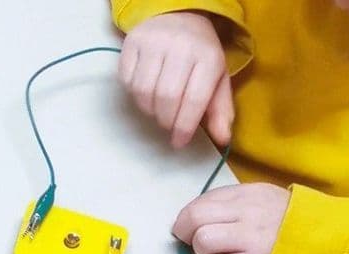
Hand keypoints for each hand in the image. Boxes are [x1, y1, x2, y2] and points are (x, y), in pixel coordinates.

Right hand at [120, 12, 233, 147]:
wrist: (178, 16)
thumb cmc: (199, 54)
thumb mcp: (217, 79)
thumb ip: (220, 110)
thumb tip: (222, 139)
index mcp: (208, 57)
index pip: (194, 100)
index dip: (184, 127)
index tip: (179, 142)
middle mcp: (181, 46)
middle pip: (166, 98)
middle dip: (165, 120)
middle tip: (168, 125)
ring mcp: (154, 42)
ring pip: (143, 91)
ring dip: (148, 109)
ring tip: (157, 108)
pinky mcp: (132, 42)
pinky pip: (126, 81)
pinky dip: (133, 94)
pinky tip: (145, 91)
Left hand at [172, 183, 290, 253]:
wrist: (333, 242)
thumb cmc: (297, 223)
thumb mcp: (267, 199)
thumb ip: (236, 203)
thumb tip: (200, 215)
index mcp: (249, 193)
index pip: (202, 200)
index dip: (188, 216)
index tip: (189, 226)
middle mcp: (248, 212)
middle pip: (194, 218)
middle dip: (185, 233)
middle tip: (193, 242)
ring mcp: (252, 238)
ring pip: (203, 241)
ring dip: (204, 252)